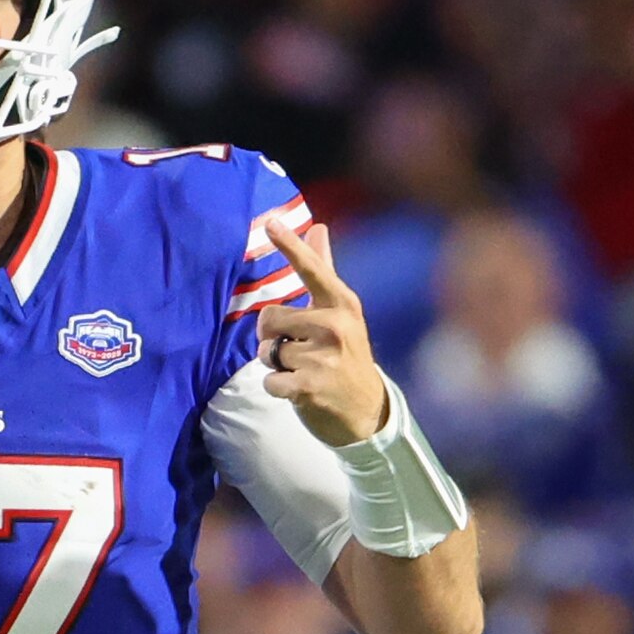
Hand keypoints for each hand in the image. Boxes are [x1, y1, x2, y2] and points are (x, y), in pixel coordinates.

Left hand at [253, 211, 395, 447]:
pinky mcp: (310, 387)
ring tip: (304, 370)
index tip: (270, 222)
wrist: (367, 411)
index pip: (311, 268)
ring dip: (276, 364)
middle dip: (273, 337)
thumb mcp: (341, 312)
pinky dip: (277, 388)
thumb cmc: (346, 355)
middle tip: (300, 350)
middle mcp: (335, 325)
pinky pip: (269, 380)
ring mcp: (323, 357)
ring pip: (266, 351)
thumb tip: (318, 226)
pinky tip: (300, 390)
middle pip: (268, 317)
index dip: (289, 245)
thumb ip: (324, 269)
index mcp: (342, 303)